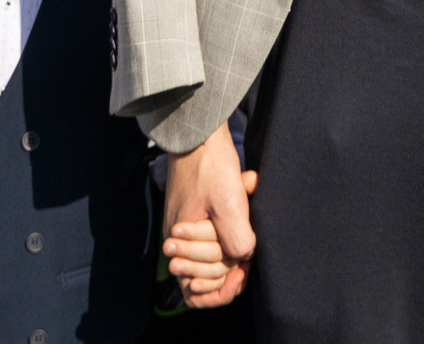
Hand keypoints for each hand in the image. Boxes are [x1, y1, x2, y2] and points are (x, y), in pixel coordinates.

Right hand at [162, 130, 256, 307]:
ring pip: (211, 258)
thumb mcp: (229, 203)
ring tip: (243, 222)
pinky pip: (212, 238)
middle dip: (227, 268)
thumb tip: (244, 259)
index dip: (222, 290)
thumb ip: (236, 239)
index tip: (242, 272)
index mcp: (180, 242)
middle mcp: (178, 239)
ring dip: (231, 247)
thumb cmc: (211, 165)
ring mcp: (185, 227)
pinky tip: (242, 213)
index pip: (197, 291)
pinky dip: (229, 232)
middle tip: (246, 254)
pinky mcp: (195, 213)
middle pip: (205, 277)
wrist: (199, 131)